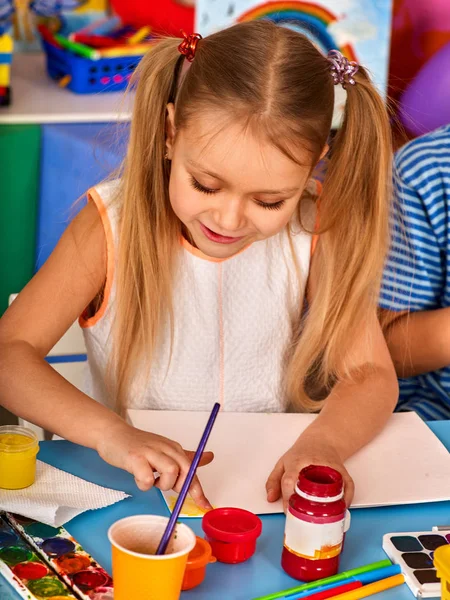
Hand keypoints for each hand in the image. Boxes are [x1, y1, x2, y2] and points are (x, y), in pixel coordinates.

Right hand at [96, 422, 213, 508]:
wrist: (113, 434)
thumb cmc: (138, 445)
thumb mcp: (165, 450)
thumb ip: (186, 456)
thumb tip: (210, 457)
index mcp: (174, 448)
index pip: (192, 469)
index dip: (199, 490)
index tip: (205, 506)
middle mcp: (165, 448)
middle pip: (186, 469)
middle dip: (180, 485)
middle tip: (166, 485)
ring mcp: (150, 452)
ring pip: (171, 472)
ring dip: (162, 484)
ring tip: (150, 479)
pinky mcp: (135, 457)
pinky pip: (147, 478)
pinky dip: (144, 484)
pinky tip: (138, 476)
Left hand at [265, 436, 353, 510]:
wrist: (321, 440)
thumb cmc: (301, 453)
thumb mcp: (283, 463)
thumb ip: (273, 480)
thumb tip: (270, 498)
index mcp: (296, 462)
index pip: (289, 480)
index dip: (287, 497)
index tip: (288, 510)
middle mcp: (314, 464)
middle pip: (311, 486)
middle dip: (307, 505)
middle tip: (304, 517)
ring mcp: (329, 467)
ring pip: (332, 486)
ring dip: (330, 504)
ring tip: (323, 516)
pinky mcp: (342, 470)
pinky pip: (348, 485)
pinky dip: (347, 498)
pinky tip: (342, 508)